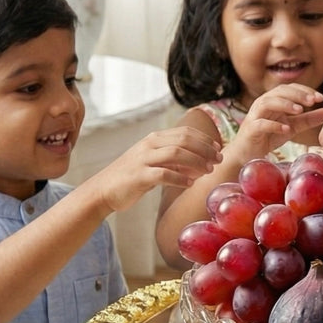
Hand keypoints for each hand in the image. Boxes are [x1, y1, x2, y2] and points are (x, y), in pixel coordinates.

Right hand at [91, 125, 221, 212]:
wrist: (103, 190)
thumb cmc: (132, 177)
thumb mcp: (153, 161)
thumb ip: (174, 159)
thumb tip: (201, 162)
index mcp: (154, 138)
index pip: (184, 132)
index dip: (204, 139)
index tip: (218, 148)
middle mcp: (148, 145)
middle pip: (184, 140)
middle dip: (205, 149)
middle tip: (219, 160)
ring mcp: (143, 160)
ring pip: (176, 154)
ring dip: (197, 162)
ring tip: (209, 171)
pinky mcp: (139, 176)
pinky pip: (164, 174)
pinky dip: (180, 178)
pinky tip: (190, 184)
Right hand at [232, 85, 322, 159]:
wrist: (248, 154)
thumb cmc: (269, 137)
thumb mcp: (292, 127)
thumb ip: (308, 119)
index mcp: (274, 100)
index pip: (289, 88)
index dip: (305, 90)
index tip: (320, 97)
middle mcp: (263, 104)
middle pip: (279, 91)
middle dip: (297, 94)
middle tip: (313, 100)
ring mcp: (255, 116)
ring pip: (267, 103)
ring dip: (284, 104)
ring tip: (300, 110)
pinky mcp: (250, 130)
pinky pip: (261, 124)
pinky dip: (274, 125)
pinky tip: (286, 129)